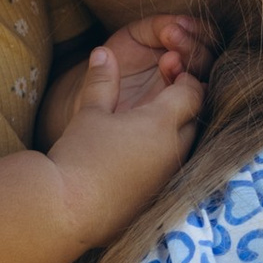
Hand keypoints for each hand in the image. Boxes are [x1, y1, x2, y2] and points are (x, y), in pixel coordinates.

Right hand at [34, 32, 205, 247]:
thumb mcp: (89, 112)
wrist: (67, 211)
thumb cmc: (78, 157)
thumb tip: (103, 51)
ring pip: (186, 146)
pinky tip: (142, 155)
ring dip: (176, 132)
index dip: (184, 79)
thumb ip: (102, 80)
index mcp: (161, 123)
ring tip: (149, 125)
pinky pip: (174, 170)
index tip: (169, 72)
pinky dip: (165, 157)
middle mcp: (174, 151)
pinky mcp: (160, 198)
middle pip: (195, 119)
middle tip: (161, 96)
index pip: (193, 93)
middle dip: (184, 105)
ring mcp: (170, 178)